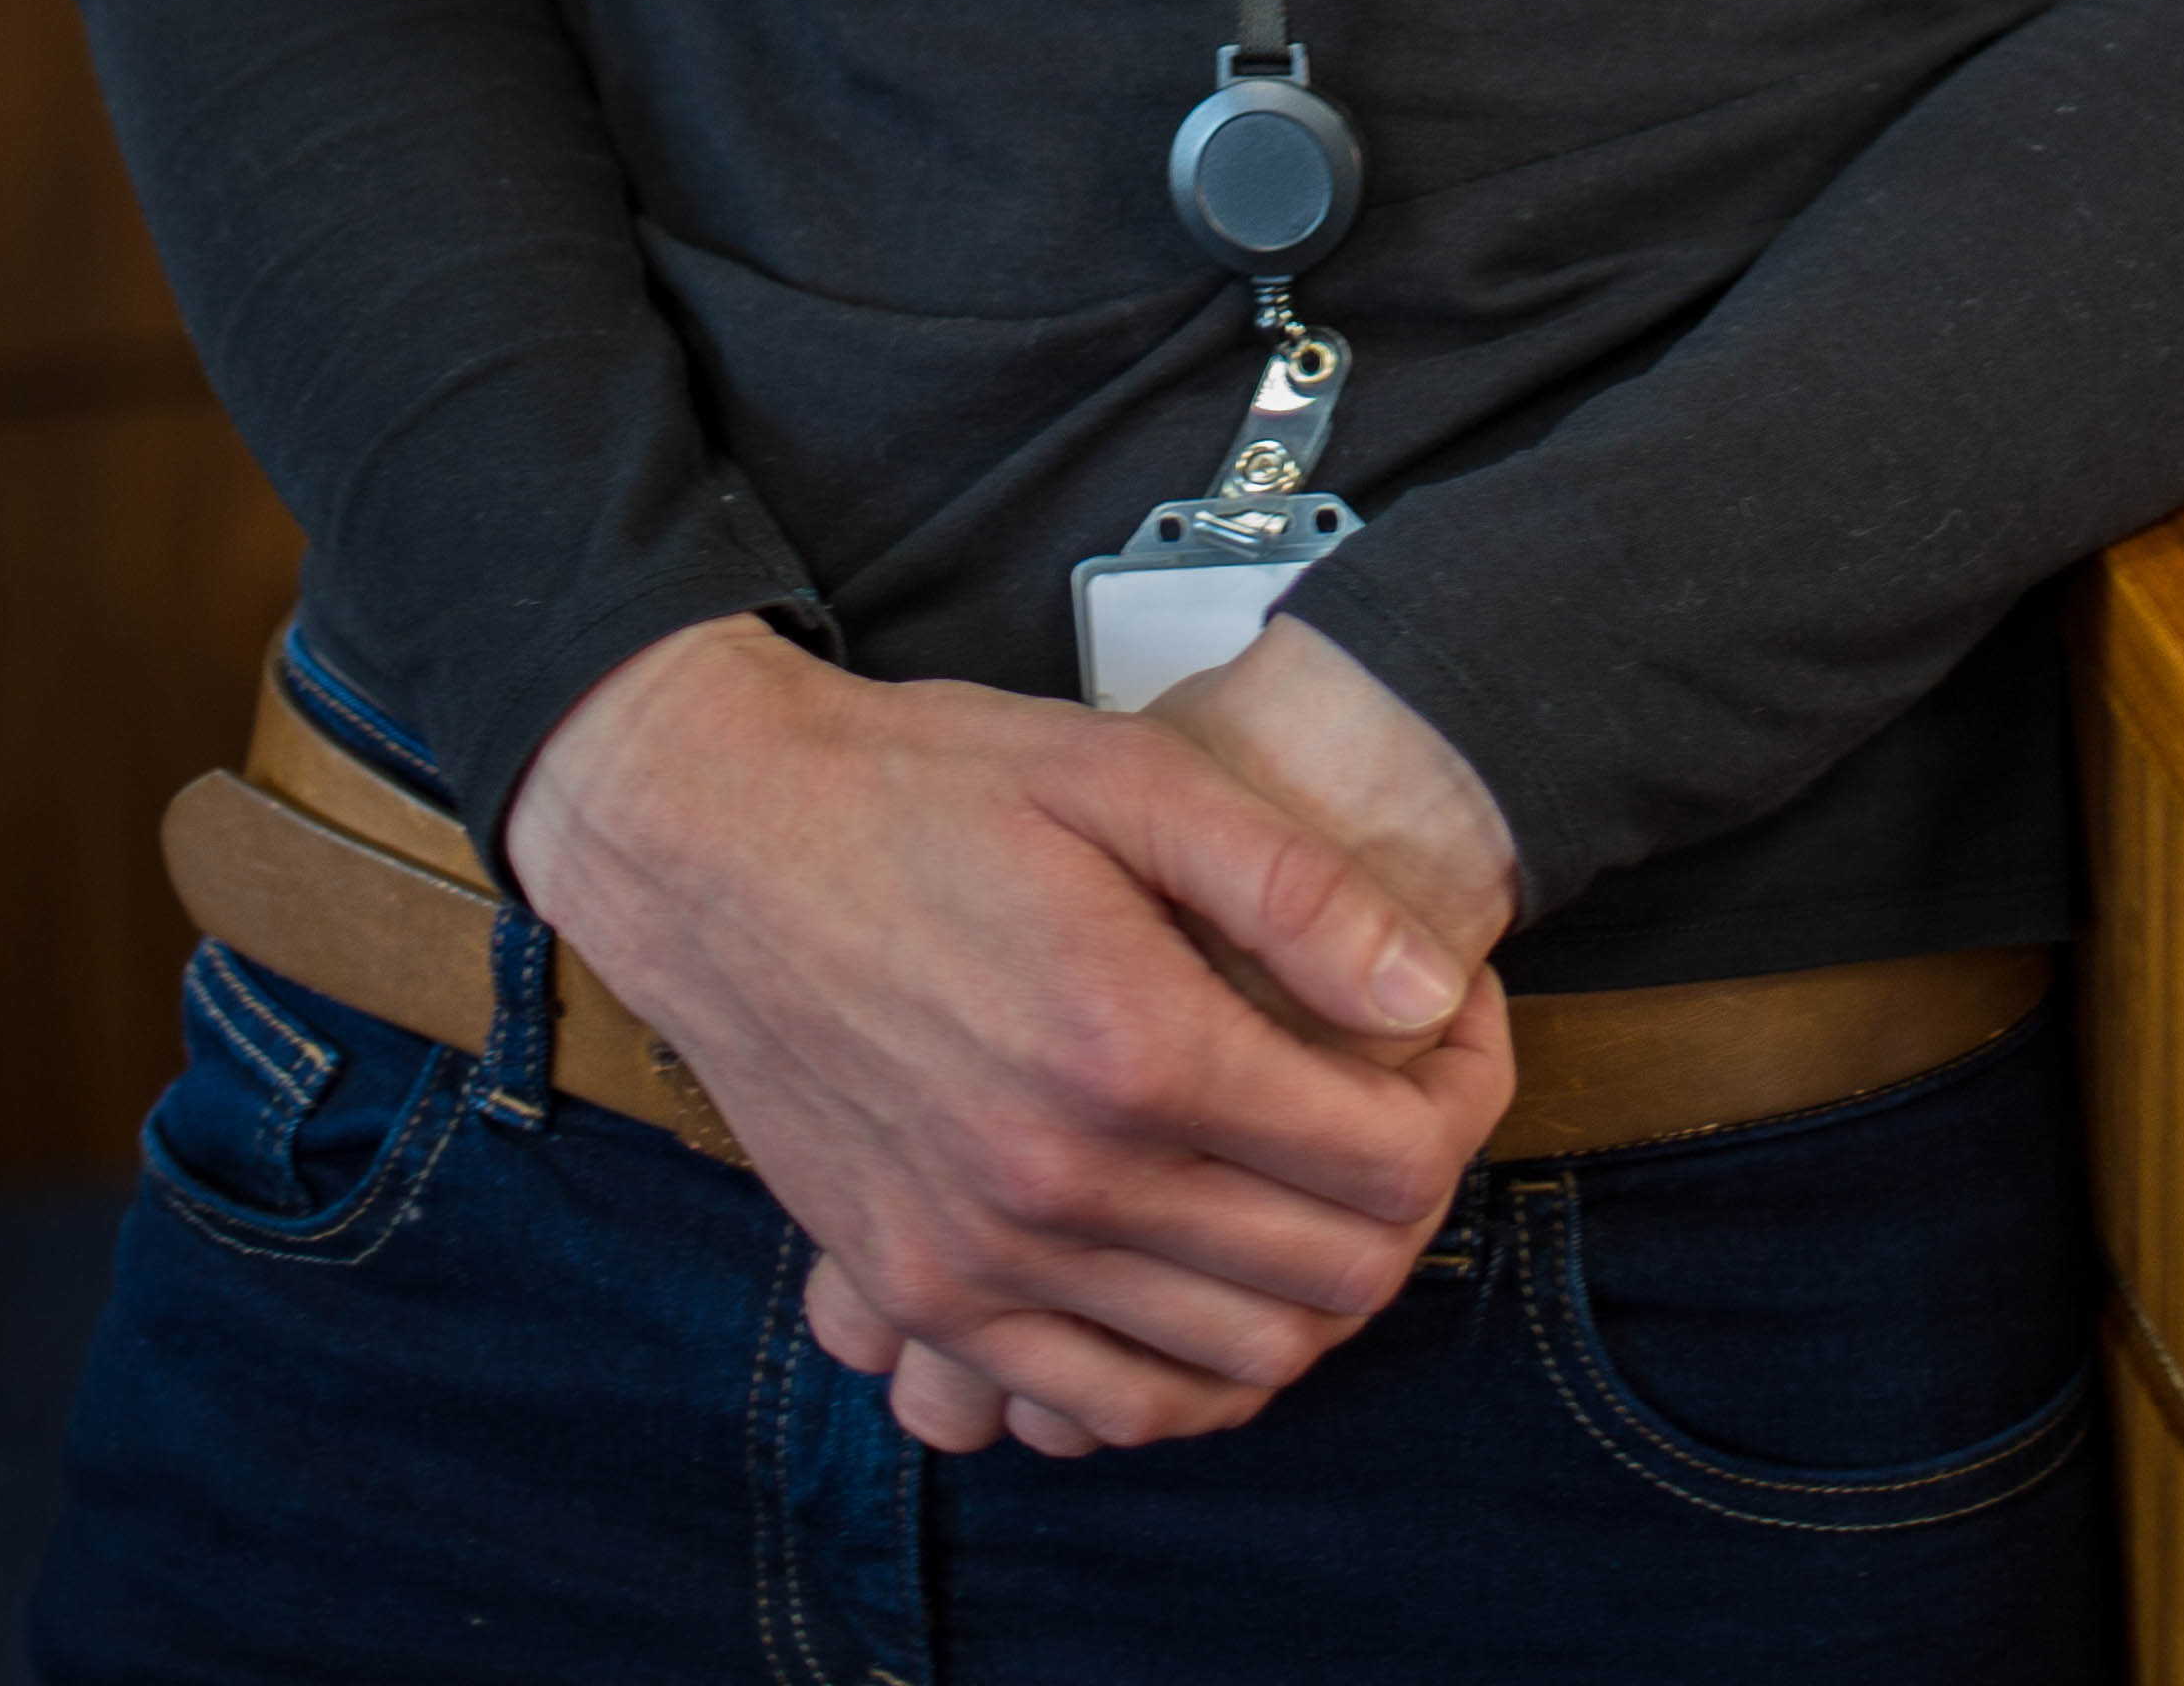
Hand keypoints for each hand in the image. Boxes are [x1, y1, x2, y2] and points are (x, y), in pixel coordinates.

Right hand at [805, 614, 1522, 1456]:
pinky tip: (1212, 1281)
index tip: (1456, 1020)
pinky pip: (1099, 1409)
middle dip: (1414, 1195)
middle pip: (1333, 1277)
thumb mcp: (1128, 774)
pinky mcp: (922, 1290)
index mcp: (1131, 1046)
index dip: (1465, 1092)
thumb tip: (1428, 989)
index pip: (1386, 1156)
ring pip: (1236, 1367)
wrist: (718, 843)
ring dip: (1320, 1294)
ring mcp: (982, 1261)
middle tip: (1407, 1095)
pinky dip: (1191, 1374)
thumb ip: (1294, 886)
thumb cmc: (923, 789)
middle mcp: (1060, 1185)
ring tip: (1324, 1182)